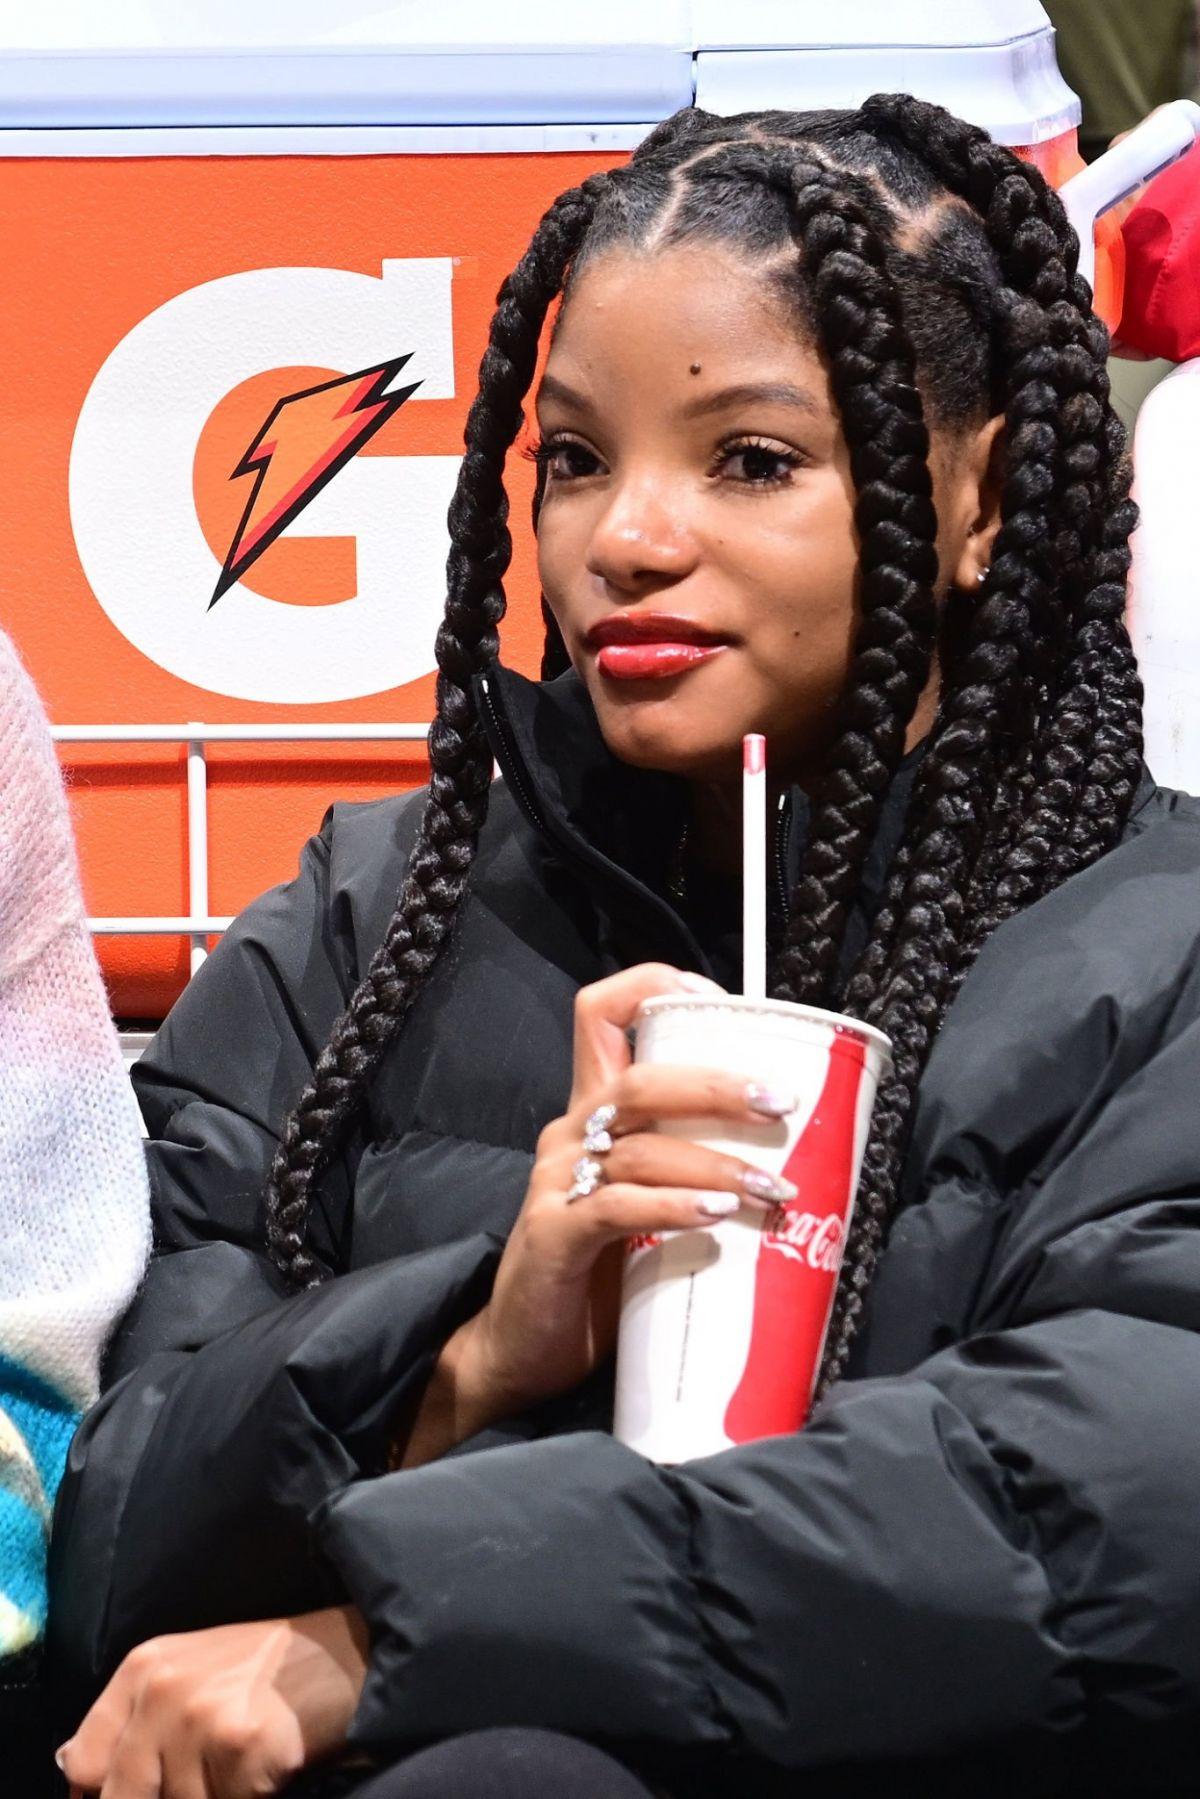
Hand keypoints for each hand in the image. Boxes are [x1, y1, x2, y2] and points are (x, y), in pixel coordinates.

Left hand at [57, 1604, 367, 1797]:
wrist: (347, 1654)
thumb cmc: (268, 1671)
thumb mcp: (190, 1672)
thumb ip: (136, 1720)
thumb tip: (81, 1779)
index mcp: (143, 1667)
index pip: (82, 1762)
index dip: (103, 1793)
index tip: (135, 1795)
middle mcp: (162, 1690)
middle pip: (121, 1797)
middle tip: (203, 1784)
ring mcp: (199, 1719)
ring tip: (237, 1772)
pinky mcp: (239, 1747)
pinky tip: (263, 1774)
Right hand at [403, 963, 798, 1463]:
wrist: (522, 1350)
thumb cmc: (597, 1275)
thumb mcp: (646, 1204)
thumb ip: (689, 1170)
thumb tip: (791, 1156)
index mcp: (592, 1114)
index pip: (601, 1013)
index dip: (654, 988)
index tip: (724, 1002)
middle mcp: (570, 1135)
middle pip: (640, 1078)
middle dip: (718, 1085)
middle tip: (782, 1106)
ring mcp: (556, 1183)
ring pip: (641, 1147)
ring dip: (717, 1165)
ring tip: (774, 1190)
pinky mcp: (553, 1235)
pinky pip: (616, 1206)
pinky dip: (672, 1208)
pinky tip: (716, 1221)